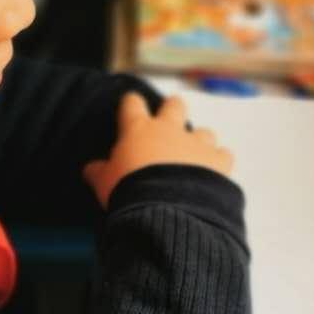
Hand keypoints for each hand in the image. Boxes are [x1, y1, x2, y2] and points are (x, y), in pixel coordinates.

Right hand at [83, 93, 232, 208]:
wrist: (164, 208)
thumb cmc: (127, 191)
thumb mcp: (104, 183)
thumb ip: (99, 172)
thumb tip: (90, 169)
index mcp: (139, 130)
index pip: (132, 104)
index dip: (131, 105)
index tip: (130, 108)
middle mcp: (170, 130)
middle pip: (175, 105)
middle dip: (173, 111)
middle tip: (170, 124)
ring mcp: (197, 144)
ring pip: (204, 131)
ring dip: (199, 142)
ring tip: (194, 159)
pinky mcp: (218, 161)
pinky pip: (223, 155)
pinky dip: (219, 163)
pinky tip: (214, 175)